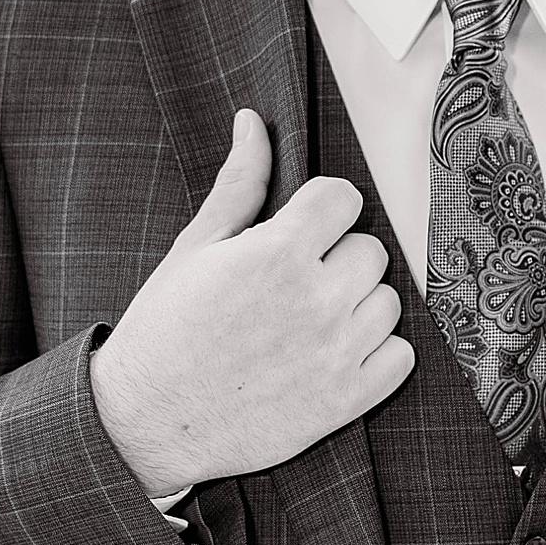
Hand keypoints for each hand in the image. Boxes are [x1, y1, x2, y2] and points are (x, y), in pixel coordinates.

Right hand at [90, 109, 414, 493]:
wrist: (146, 422)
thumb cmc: (165, 331)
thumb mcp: (195, 249)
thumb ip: (238, 184)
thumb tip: (253, 123)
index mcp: (277, 255)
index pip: (344, 199)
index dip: (320, 212)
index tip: (298, 232)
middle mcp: (316, 302)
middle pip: (370, 250)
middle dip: (336, 259)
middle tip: (293, 284)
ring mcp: (335, 354)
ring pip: (388, 301)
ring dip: (357, 305)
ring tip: (308, 321)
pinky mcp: (346, 402)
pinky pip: (399, 357)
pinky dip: (375, 353)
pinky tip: (332, 354)